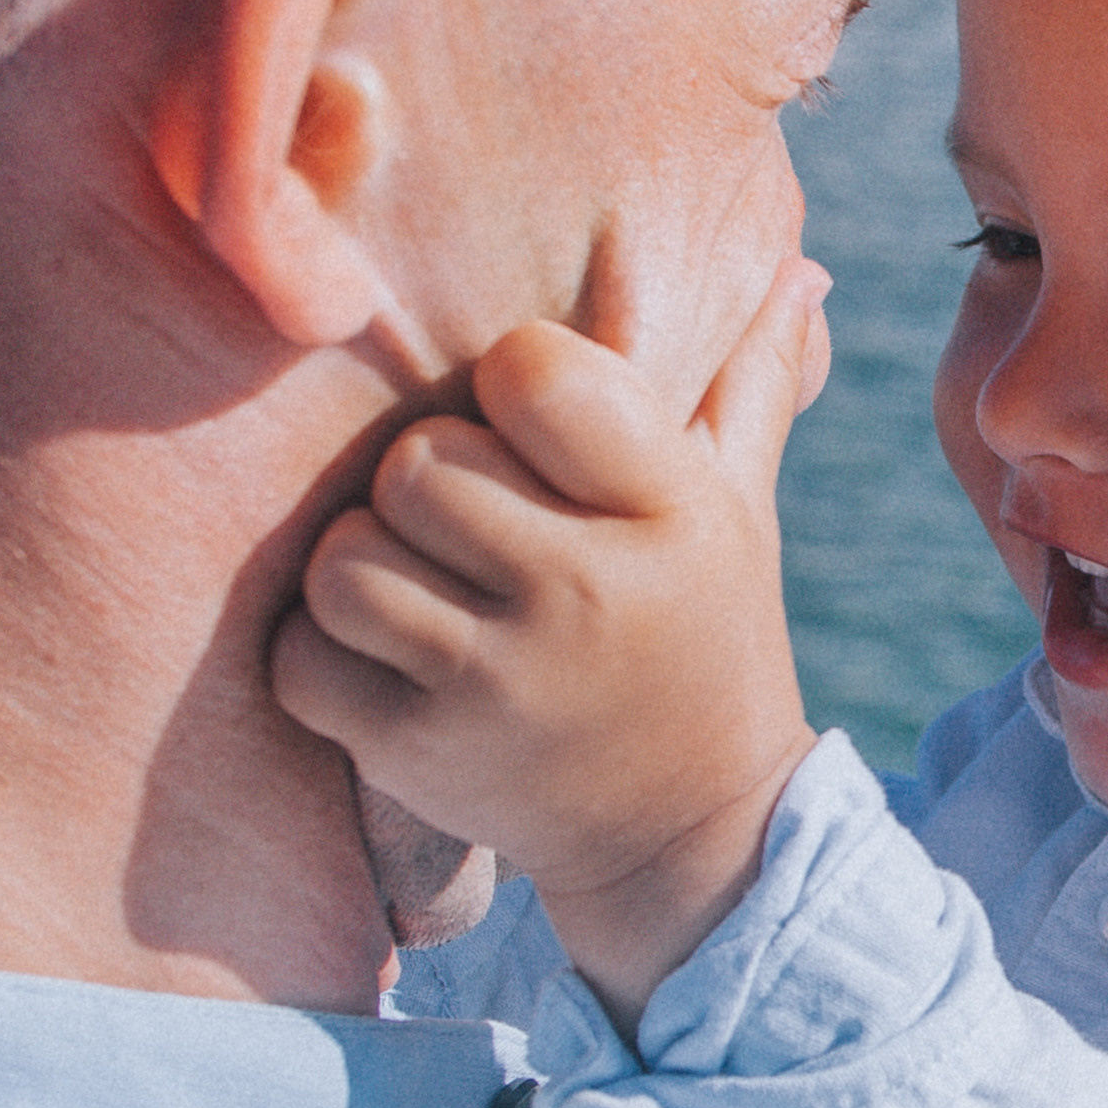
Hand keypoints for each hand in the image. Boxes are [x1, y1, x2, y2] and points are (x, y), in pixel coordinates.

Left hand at [272, 261, 826, 1036]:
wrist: (691, 838)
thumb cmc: (701, 637)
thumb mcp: (742, 513)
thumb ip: (750, 385)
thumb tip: (800, 269)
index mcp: (669, 510)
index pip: (531, 372)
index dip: (507, 383)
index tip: (527, 428)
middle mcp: (586, 593)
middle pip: (414, 464)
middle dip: (419, 483)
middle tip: (460, 521)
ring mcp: (499, 683)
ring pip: (344, 560)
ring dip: (360, 568)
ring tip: (413, 587)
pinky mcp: (424, 758)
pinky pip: (307, 662)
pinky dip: (320, 656)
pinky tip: (380, 660)